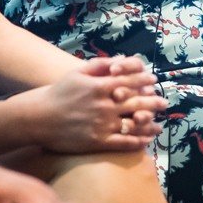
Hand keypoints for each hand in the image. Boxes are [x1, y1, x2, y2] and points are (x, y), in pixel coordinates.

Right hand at [27, 56, 166, 151]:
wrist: (39, 118)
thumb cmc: (59, 92)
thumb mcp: (78, 73)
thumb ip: (100, 65)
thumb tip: (119, 60)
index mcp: (100, 86)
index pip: (129, 82)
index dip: (144, 81)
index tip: (154, 81)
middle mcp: (103, 105)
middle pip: (136, 103)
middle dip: (153, 102)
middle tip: (164, 103)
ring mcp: (101, 124)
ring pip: (132, 124)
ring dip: (148, 124)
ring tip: (158, 125)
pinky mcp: (97, 142)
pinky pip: (122, 143)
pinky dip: (136, 142)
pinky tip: (145, 141)